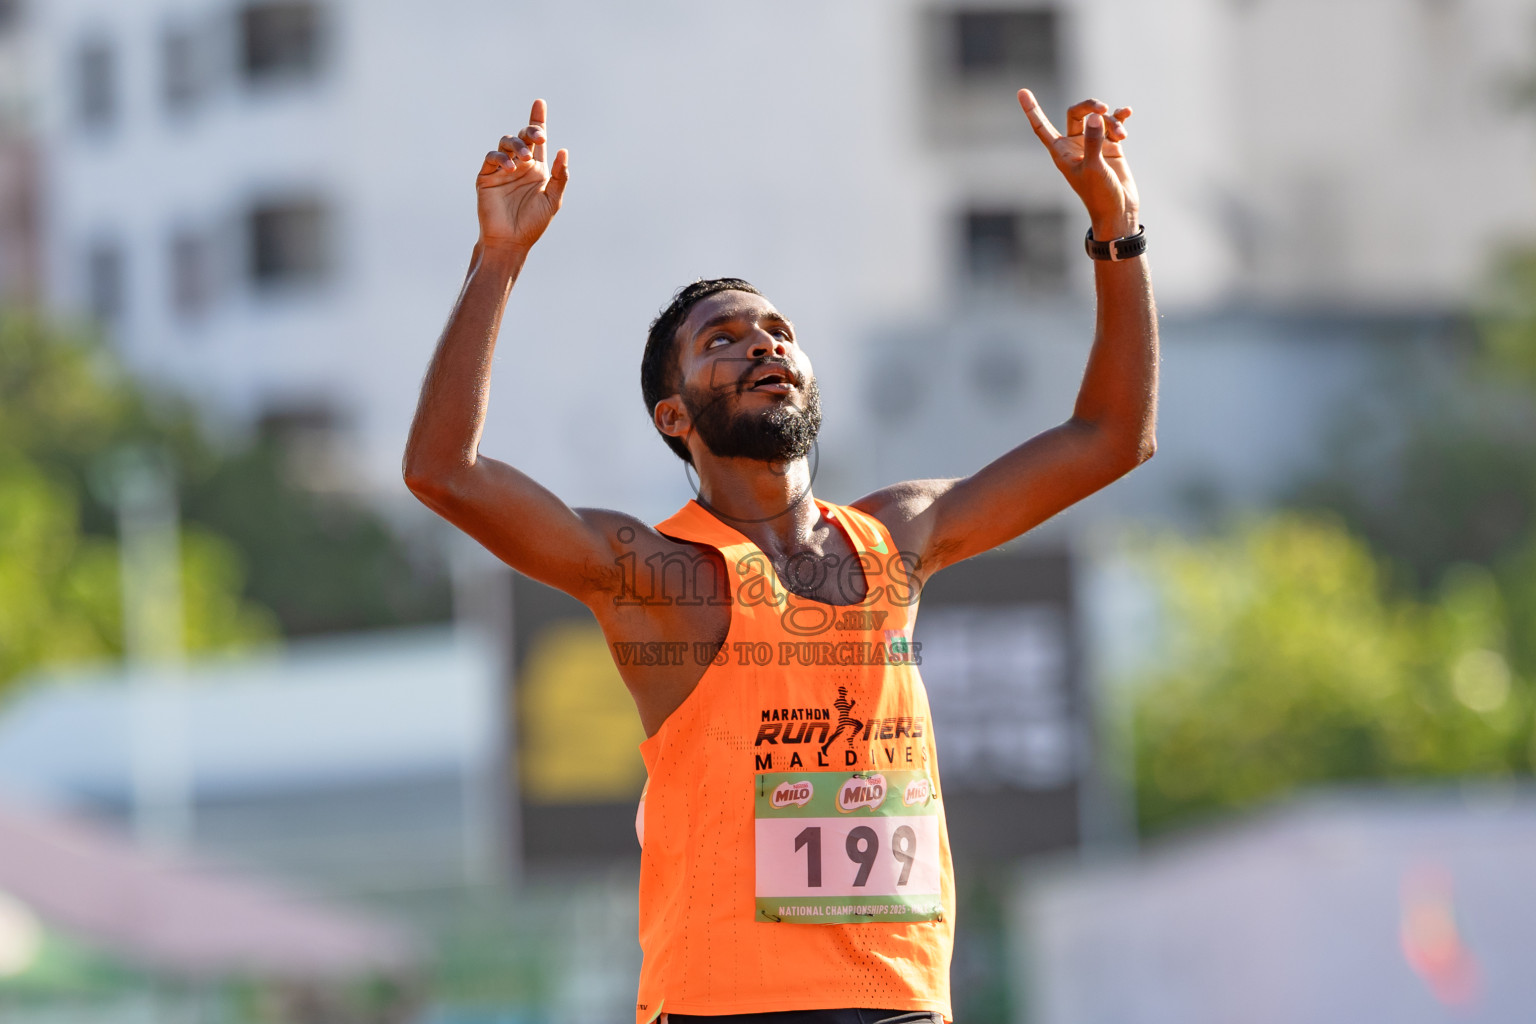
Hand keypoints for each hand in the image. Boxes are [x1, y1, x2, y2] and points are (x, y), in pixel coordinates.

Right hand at [477, 98, 569, 251]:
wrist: (511, 241)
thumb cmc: (533, 224)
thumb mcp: (552, 200)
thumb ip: (560, 176)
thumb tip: (563, 151)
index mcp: (537, 168)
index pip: (537, 139)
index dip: (537, 120)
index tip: (539, 103)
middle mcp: (520, 165)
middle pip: (523, 136)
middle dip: (530, 130)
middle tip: (539, 136)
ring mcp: (502, 169)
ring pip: (506, 142)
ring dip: (517, 145)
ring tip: (525, 158)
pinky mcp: (487, 176)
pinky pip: (492, 157)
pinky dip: (501, 158)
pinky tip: (511, 168)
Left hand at [1018, 90, 1137, 239]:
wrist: (1119, 210)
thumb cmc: (1100, 195)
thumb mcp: (1094, 168)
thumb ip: (1092, 141)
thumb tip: (1094, 116)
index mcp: (1061, 152)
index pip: (1041, 127)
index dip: (1032, 110)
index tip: (1021, 92)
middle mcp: (1074, 145)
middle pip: (1076, 113)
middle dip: (1089, 106)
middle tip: (1103, 110)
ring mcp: (1093, 144)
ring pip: (1098, 118)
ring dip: (1111, 121)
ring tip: (1121, 136)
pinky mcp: (1110, 146)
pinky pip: (1113, 123)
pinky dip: (1120, 117)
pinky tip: (1127, 112)